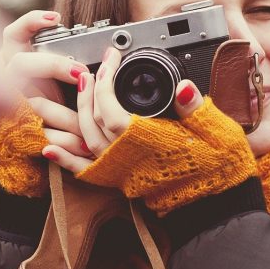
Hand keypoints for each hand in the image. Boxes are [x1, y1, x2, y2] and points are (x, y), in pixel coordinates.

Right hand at [0, 11, 93, 158]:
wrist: (38, 135)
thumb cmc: (53, 95)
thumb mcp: (59, 74)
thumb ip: (71, 62)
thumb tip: (109, 53)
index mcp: (15, 59)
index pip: (14, 34)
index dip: (30, 23)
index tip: (56, 18)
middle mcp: (8, 79)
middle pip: (21, 64)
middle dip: (53, 66)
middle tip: (81, 73)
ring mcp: (11, 104)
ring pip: (34, 106)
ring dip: (65, 116)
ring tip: (90, 123)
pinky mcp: (19, 131)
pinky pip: (41, 136)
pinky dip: (64, 142)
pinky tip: (83, 146)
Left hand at [44, 53, 256, 213]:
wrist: (219, 211)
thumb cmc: (220, 169)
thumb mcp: (216, 131)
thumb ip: (194, 109)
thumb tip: (184, 88)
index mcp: (144, 141)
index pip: (110, 105)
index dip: (106, 78)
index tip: (112, 57)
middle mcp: (125, 157)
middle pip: (92, 120)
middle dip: (89, 90)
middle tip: (95, 68)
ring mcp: (121, 173)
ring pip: (85, 141)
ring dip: (77, 113)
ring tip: (78, 91)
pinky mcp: (122, 183)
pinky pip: (86, 171)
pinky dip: (66, 160)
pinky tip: (49, 149)